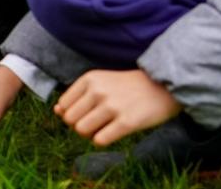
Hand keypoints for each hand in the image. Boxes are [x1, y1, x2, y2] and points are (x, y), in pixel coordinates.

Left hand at [56, 69, 181, 146]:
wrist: (163, 86)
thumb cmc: (127, 87)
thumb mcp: (100, 83)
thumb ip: (78, 96)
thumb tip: (56, 111)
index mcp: (89, 79)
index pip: (63, 106)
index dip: (71, 115)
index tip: (86, 114)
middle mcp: (98, 91)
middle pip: (70, 120)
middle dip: (79, 126)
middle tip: (95, 123)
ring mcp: (112, 106)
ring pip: (82, 131)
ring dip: (90, 134)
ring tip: (103, 128)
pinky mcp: (127, 122)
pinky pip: (100, 140)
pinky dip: (102, 140)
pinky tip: (113, 133)